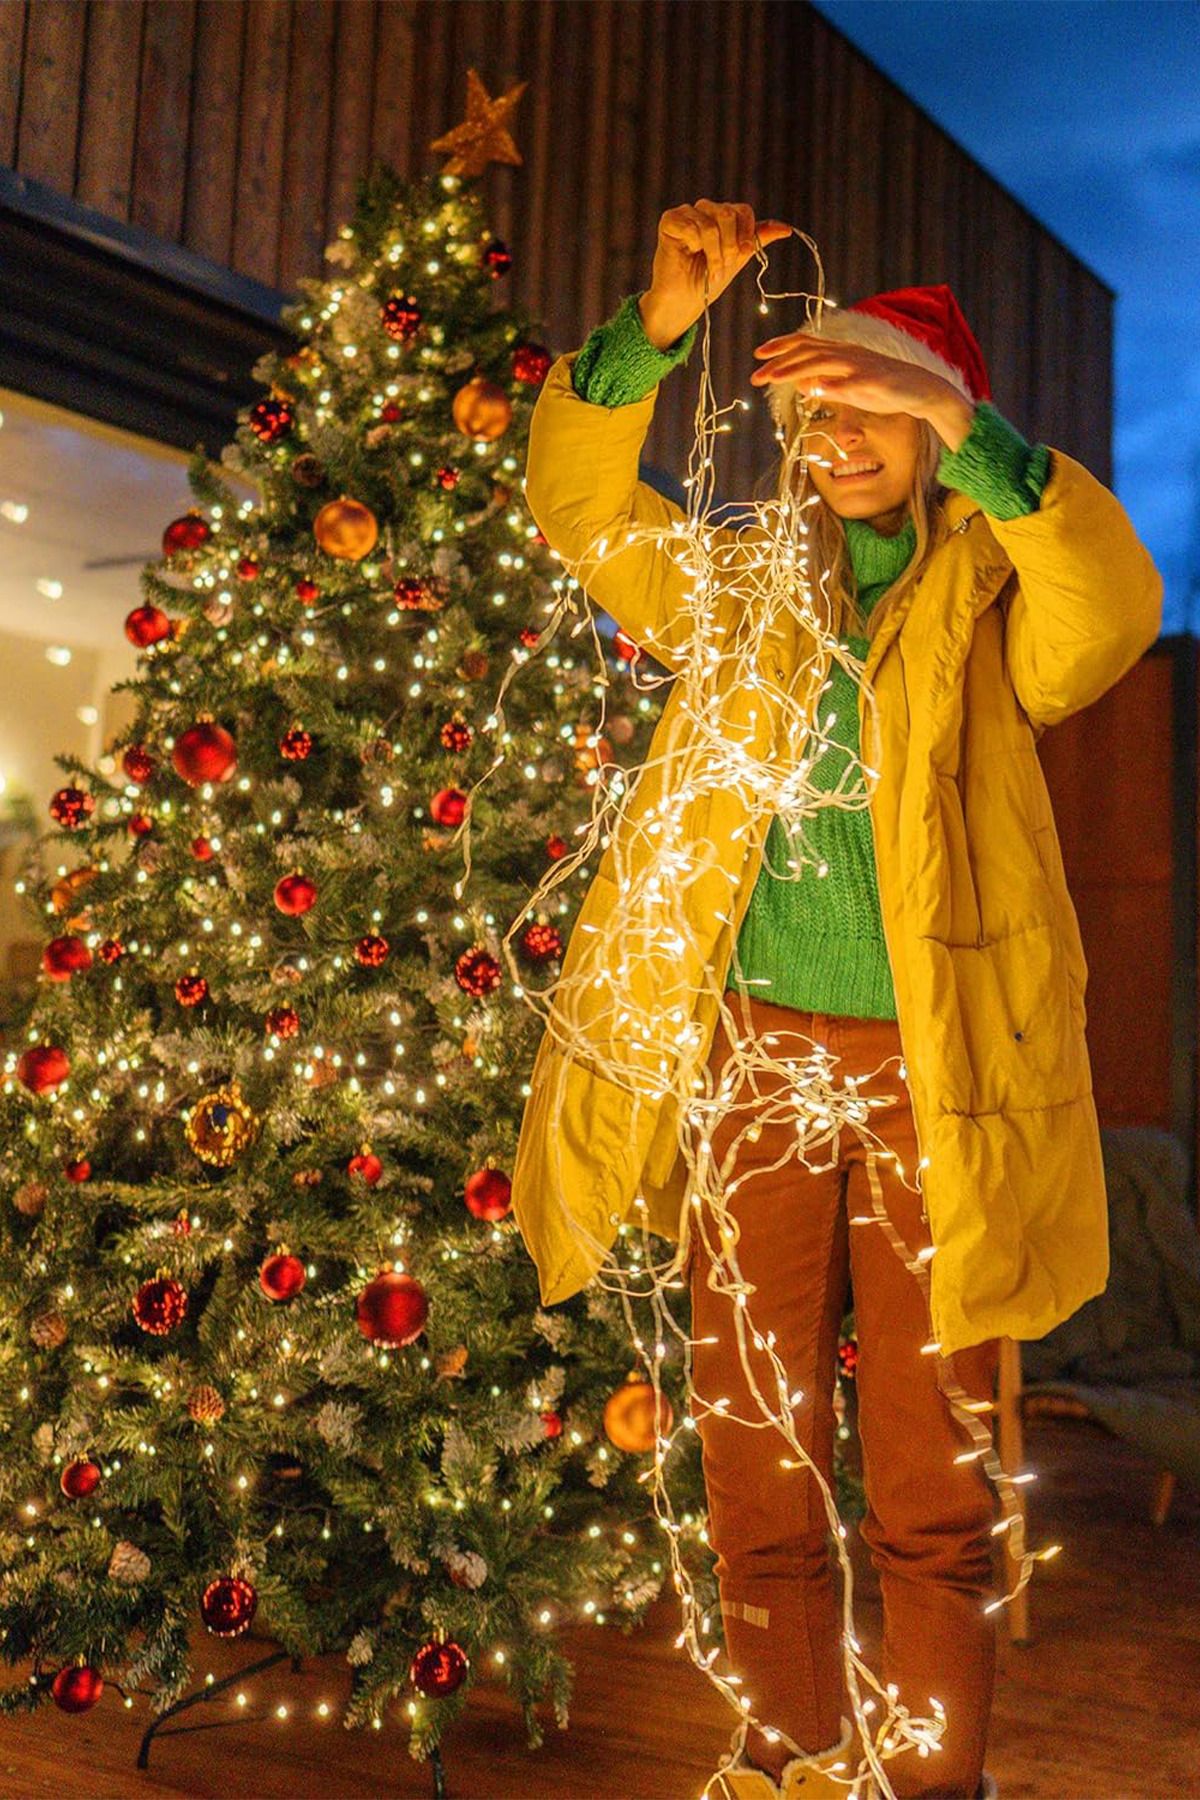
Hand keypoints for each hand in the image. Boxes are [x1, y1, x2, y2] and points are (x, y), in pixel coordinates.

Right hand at [639, 201, 792, 348]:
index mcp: (722, 215)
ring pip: (712, 223)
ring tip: (708, 270)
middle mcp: (705, 209)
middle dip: (730, 246)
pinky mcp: (670, 220)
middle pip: (728, 213)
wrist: (685, 301)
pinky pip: (692, 227)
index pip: (742, 210)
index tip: (743, 254)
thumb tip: (786, 228)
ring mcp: (686, 213)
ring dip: (714, 253)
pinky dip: (696, 246)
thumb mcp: (739, 258)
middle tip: (722, 266)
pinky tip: (689, 255)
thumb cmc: (708, 281)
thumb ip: (758, 239)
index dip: (746, 233)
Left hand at [749, 329, 973, 443]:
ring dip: (795, 370)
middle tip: (755, 375)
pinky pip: (851, 382)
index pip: (806, 345)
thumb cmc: (883, 389)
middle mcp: (848, 355)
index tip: (758, 355)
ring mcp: (861, 366)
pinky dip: (832, 385)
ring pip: (823, 363)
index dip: (781, 347)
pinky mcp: (875, 381)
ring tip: (774, 378)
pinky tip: (814, 390)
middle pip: (808, 353)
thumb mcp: (849, 387)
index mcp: (841, 354)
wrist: (921, 390)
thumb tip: (801, 384)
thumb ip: (825, 383)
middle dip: (779, 362)